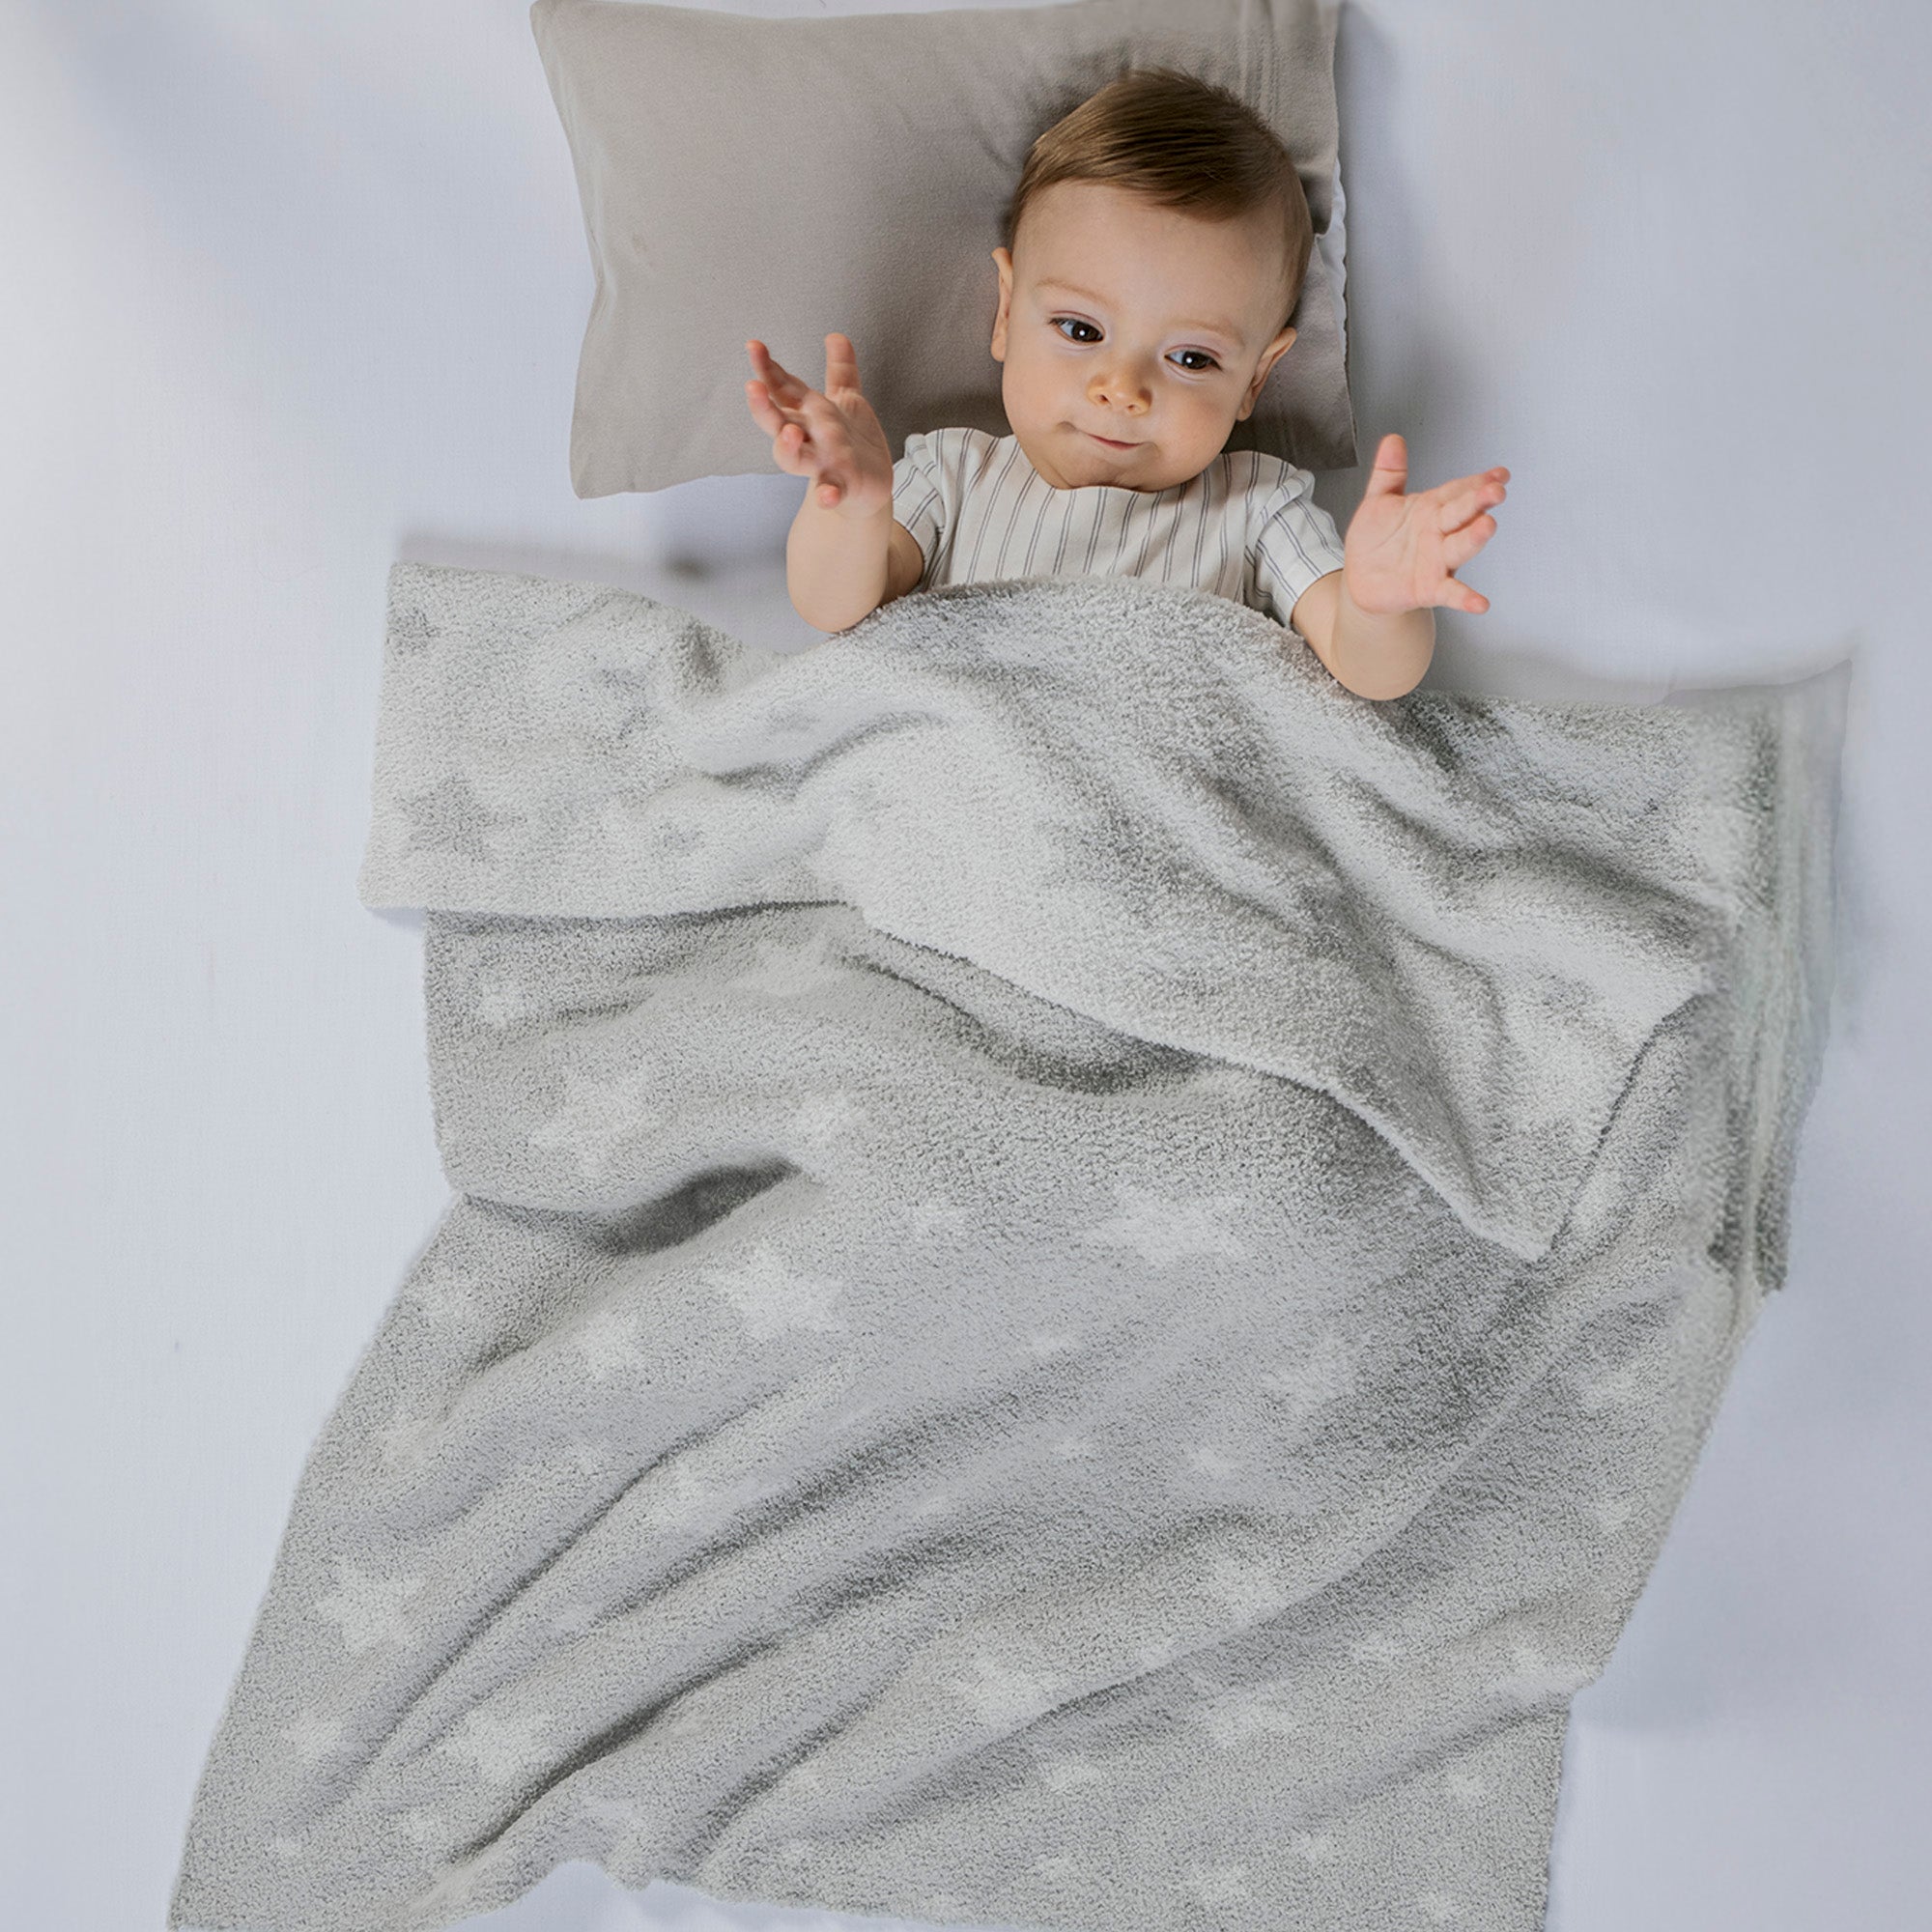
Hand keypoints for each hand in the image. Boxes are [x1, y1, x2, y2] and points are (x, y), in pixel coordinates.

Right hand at [744, 333, 894, 519]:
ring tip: (789, 433)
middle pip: (777, 423)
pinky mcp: (840, 486)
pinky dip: (826, 494)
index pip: (781, 389)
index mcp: (806, 415)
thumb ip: (840, 370)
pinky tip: (826, 496)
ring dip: (787, 447)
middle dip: (763, 407)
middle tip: (752, 387)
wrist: (869, 487)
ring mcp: (821, 463)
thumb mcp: (847, 401)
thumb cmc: (852, 443)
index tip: (754, 346)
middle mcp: (807, 439)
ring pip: (794, 457)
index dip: (767, 369)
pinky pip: (829, 491)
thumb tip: (836, 336)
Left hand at [1343, 432, 1508, 615]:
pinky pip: (1450, 593)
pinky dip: (1466, 598)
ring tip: (1487, 527)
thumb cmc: (1376, 539)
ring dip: (1474, 538)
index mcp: (1431, 508)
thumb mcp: (1378, 501)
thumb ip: (1388, 472)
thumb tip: (1393, 439)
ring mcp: (1437, 560)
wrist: (1361, 580)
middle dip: (1479, 501)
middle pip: (1462, 514)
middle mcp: (1439, 533)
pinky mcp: (1428, 588)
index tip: (1500, 474)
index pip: (1458, 490)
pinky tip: (1481, 604)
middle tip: (1496, 491)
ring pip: (1459, 547)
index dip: (1478, 481)